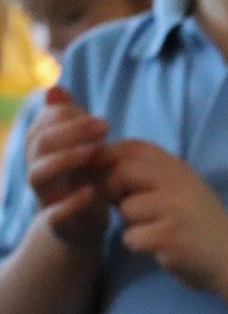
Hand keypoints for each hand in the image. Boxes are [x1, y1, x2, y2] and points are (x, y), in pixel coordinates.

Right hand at [24, 85, 110, 245]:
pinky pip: (53, 213)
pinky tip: (91, 192)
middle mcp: (37, 168)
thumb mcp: (81, 148)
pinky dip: (69, 203)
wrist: (82, 225)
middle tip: (105, 127)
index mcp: (41, 149)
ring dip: (65, 158)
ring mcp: (44, 195)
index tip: (102, 121)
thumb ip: (71, 121)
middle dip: (71, 130)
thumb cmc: (83, 179)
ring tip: (95, 151)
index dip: (69, 116)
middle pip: (40, 142)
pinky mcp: (57, 222)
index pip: (44, 122)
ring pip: (37, 173)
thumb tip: (55, 88)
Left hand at [105, 139, 227, 288]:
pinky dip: (140, 246)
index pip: (132, 147)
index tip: (108, 177)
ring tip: (154, 231)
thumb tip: (99, 163)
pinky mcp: (169, 235)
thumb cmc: (202, 225)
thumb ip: (151, 174)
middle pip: (121, 172)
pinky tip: (161, 248)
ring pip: (126, 208)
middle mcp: (178, 182)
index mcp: (179, 168)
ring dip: (131, 224)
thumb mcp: (182, 189)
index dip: (110, 158)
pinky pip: (132, 236)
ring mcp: (174, 208)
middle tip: (124, 207)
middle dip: (113, 191)